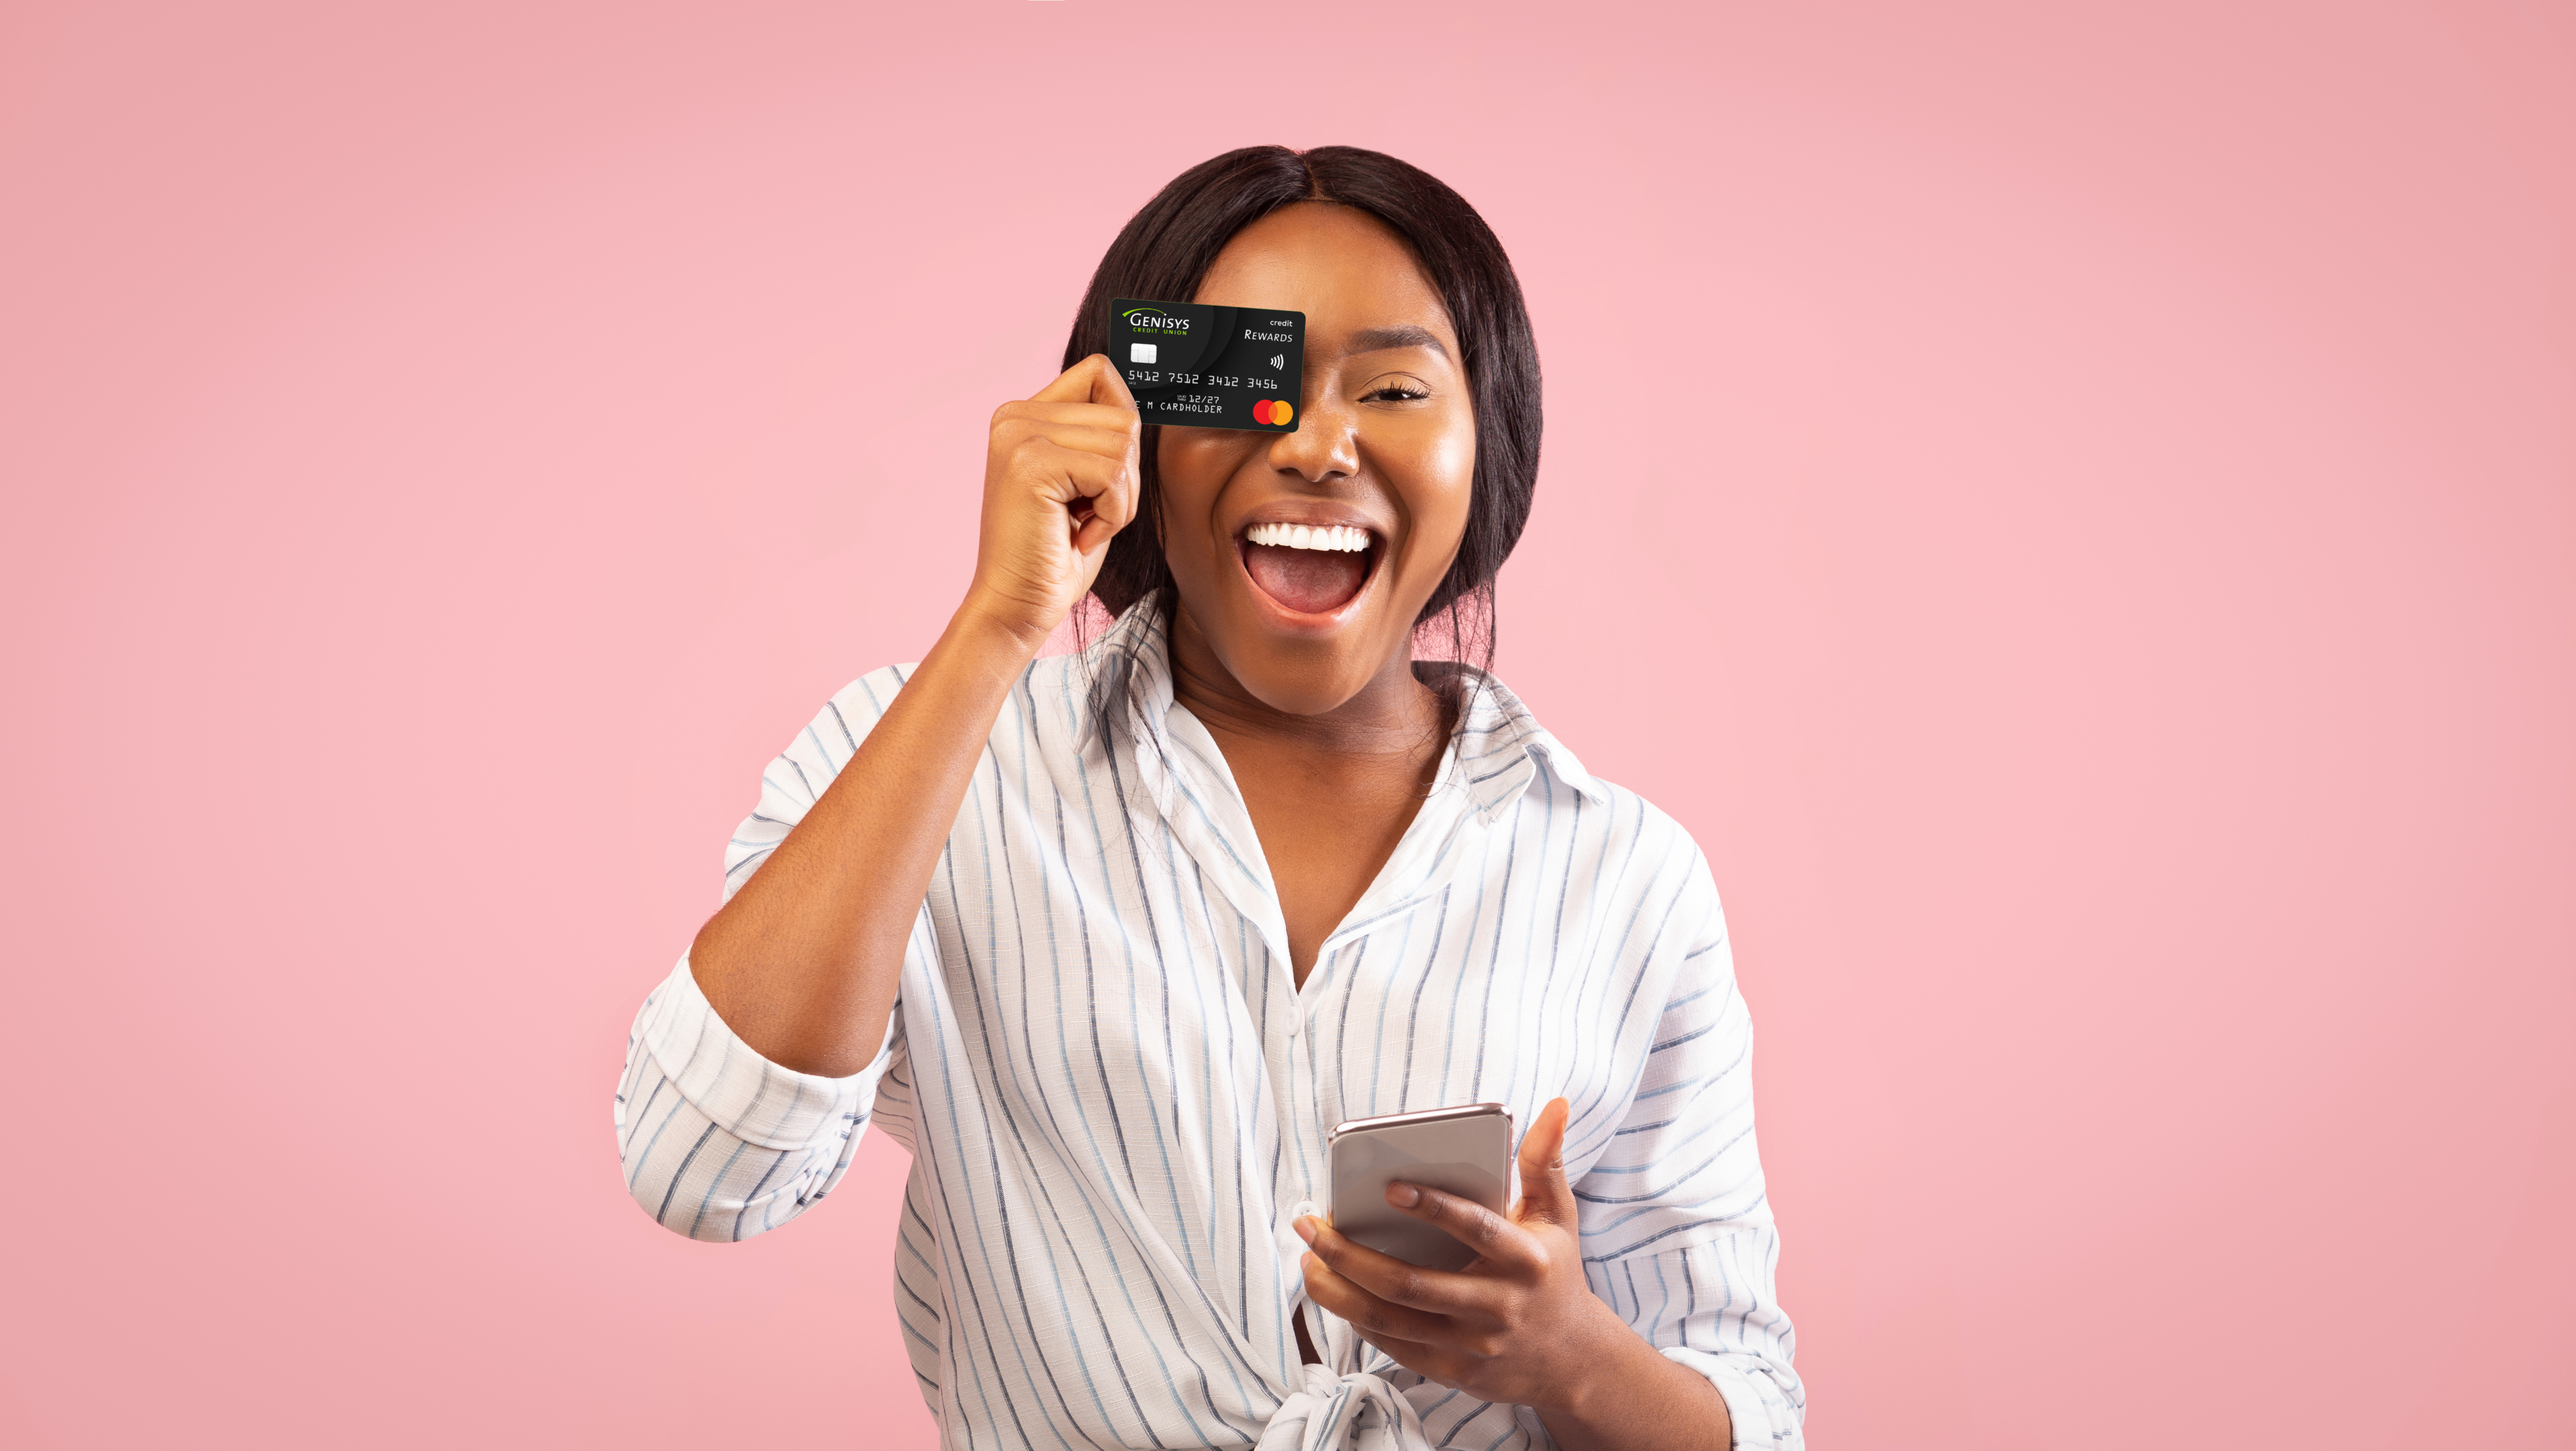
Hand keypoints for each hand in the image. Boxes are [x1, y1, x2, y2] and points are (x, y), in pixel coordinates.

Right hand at [966, 354, 1141, 645]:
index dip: (1123, 423)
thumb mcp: (1085, 482)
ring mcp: (1019, 436)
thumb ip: (1103, 437)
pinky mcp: (1030, 464)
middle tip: (1087, 514)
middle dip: (1124, 476)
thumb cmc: (1055, 553)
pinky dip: (1112, 515)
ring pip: (1124, 444)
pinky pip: (1113, 475)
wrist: (1017, 605)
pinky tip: (1079, 535)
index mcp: (1024, 413)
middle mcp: (1015, 415)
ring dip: (1119, 499)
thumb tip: (1147, 399)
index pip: (1100, 374)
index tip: (1106, 477)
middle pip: (1123, 416)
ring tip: (1081, 525)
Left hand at [1296, 1098, 1627, 1419]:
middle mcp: (1499, 1306)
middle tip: (1310, 1225)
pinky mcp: (1454, 1370)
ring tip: (1308, 1259)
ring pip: (1391, 1319)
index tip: (1388, 1187)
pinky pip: (1394, 1346)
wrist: (1574, 1360)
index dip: (1434, 1207)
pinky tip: (1334, 1291)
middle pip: (1411, 1284)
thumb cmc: (1554, 1273)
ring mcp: (1474, 1344)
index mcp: (1525, 1260)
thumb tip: (1556, 1104)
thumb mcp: (1558, 1217)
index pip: (1476, 1229)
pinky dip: (1357, 1319)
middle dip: (1350, 1255)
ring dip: (1338, 1290)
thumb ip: (1546, 1161)